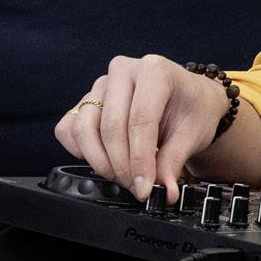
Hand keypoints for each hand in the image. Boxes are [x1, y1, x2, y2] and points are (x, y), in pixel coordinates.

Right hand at [53, 55, 230, 203]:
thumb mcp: (192, 134)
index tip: (144, 187)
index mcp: (154, 70)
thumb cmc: (191, 109)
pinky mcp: (86, 101)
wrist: (188, 99)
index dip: (140, 160)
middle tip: (137, 186)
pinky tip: (103, 159)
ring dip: (100, 161)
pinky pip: (68, 128)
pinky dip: (81, 151)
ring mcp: (100, 85)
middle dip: (122, 165)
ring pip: (84, 128)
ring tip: (123, 176)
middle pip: (111, 126)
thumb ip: (173, 162)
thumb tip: (164, 191)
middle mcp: (123, 71)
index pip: (140, 119)